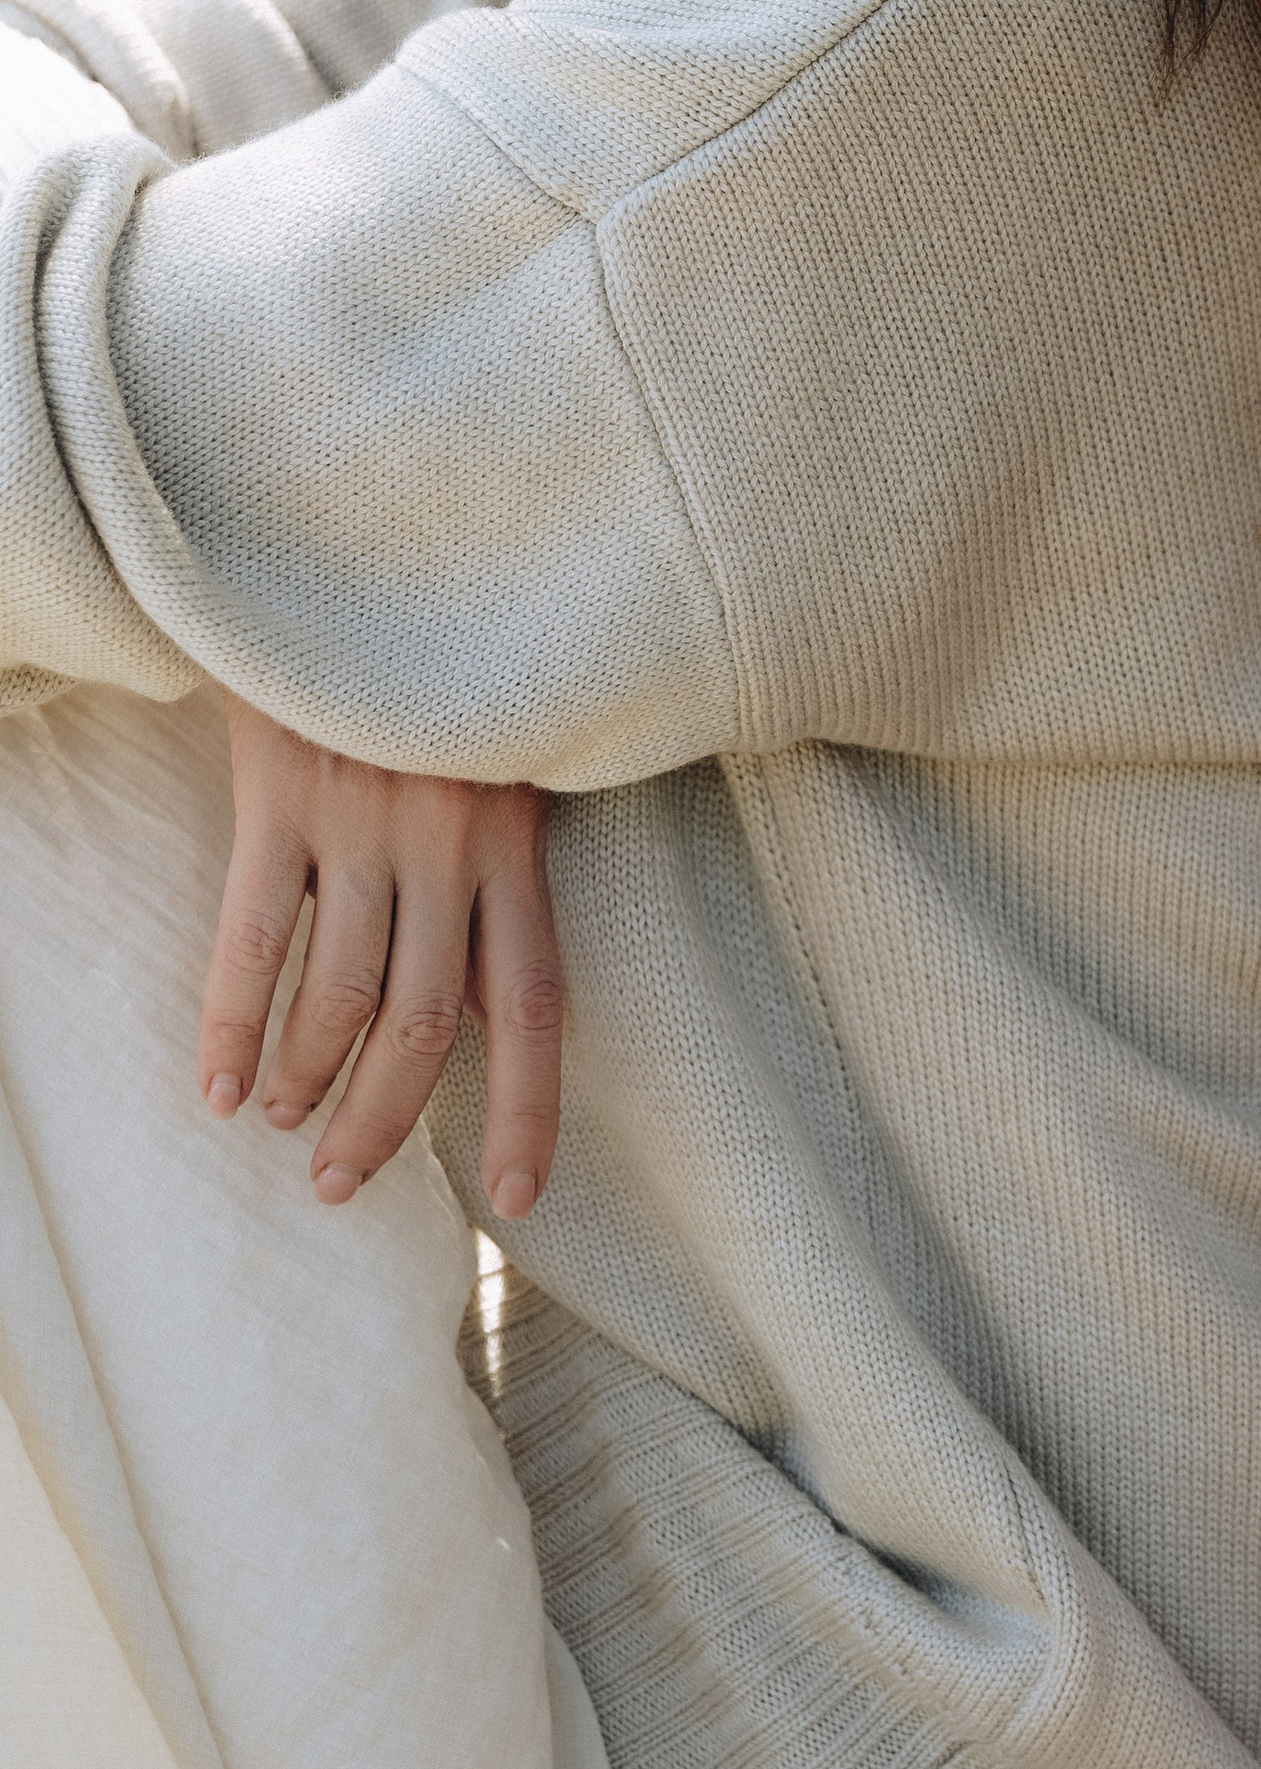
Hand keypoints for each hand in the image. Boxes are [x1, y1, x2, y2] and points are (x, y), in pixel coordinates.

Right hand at [200, 696, 564, 1219]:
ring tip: (285, 1120)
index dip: (532, 1111)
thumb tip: (481, 1011)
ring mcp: (366, 820)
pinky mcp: (283, 794)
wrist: (370, 567)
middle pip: (425, 1027)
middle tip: (342, 1181)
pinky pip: (254, 938)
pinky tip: (218, 1086)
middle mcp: (451, 842)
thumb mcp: (501, 772)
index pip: (535, 1006)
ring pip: (342, 997)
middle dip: (383, 1124)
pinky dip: (233, 1027)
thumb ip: (493, 881)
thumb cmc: (445, 685)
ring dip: (308, 1081)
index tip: (518, 1201)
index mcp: (518, 842)